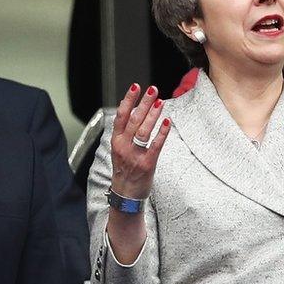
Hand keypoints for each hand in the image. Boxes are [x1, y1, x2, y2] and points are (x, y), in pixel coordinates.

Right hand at [109, 84, 170, 199]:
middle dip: (144, 103)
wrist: (125, 196)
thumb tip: (130, 110)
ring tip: (160, 102)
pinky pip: (155, 145)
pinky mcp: (147, 164)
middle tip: (153, 90)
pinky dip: (162, 133)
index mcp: (116, 141)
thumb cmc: (124, 170)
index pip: (121, 116)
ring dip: (152, 115)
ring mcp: (135, 156)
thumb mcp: (119, 149)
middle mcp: (124, 147)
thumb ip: (124, 132)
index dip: (128, 100)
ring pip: (144, 131)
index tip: (135, 87)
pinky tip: (168, 122)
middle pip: (134, 120)